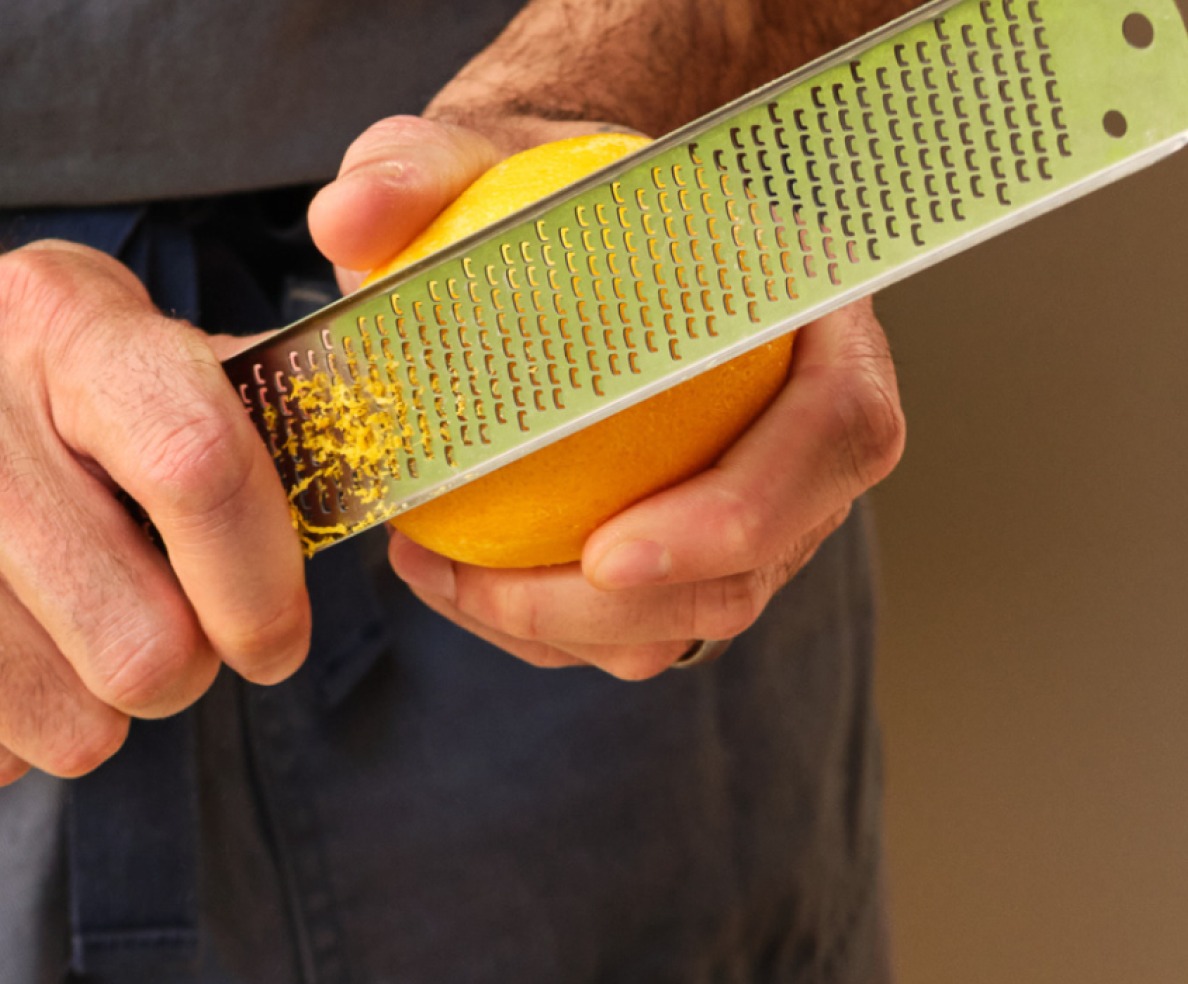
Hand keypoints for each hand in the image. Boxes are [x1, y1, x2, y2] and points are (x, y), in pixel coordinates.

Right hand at [0, 244, 310, 785]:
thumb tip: (356, 457)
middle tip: (155, 633)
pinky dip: (5, 729)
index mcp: (49, 329)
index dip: (265, 584)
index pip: (199, 467)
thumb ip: (220, 398)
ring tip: (55, 630)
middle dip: (180, 669)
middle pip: (148, 652)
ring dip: (92, 708)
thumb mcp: (92, 329)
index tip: (273, 636)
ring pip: (72, 728)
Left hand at [307, 113, 907, 680]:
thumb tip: (349, 219)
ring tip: (442, 577)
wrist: (567, 227)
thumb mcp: (478, 154)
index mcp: (818, 315)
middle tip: (490, 592)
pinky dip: (546, 622)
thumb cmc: (545, 185)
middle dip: (637, 609)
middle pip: (768, 559)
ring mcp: (769, 502)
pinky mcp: (701, 552)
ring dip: (572, 626)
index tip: (610, 550)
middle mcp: (814, 425)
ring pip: (702, 611)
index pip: (839, 430)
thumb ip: (418, 167)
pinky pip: (642, 624)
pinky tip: (446, 576)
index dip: (746, 509)